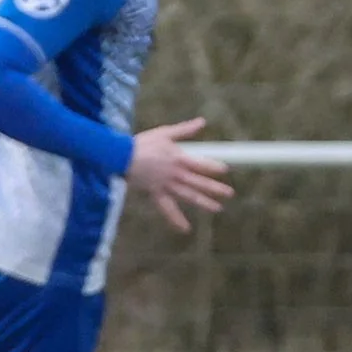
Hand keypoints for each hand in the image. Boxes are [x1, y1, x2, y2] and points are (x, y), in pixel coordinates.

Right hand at [125, 117, 232, 232]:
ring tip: (218, 209)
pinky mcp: (156, 194)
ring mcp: (167, 186)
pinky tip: (185, 229)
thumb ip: (185, 129)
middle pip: (199, 182)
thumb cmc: (143, 143)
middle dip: (215, 188)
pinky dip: (176, 220)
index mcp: (179, 158)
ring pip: (188, 196)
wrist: (122, 156)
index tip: (225, 170)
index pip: (201, 164)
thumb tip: (202, 122)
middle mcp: (176, 174)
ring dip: (204, 203)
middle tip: (230, 194)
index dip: (213, 167)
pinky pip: (168, 209)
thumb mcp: (165, 133)